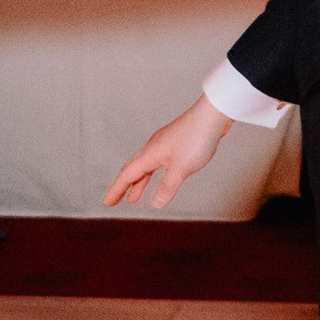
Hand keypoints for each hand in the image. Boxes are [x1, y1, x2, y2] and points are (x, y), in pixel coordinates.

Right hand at [103, 93, 231, 210]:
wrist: (212, 115)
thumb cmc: (197, 137)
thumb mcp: (181, 168)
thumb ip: (167, 187)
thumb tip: (156, 203)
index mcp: (150, 153)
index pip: (127, 175)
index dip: (116, 190)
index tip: (107, 202)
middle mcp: (153, 148)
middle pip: (132, 170)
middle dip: (122, 187)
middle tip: (114, 201)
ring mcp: (163, 145)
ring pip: (145, 166)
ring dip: (138, 182)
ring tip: (134, 197)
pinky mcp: (174, 143)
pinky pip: (156, 163)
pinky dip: (152, 174)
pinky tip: (159, 178)